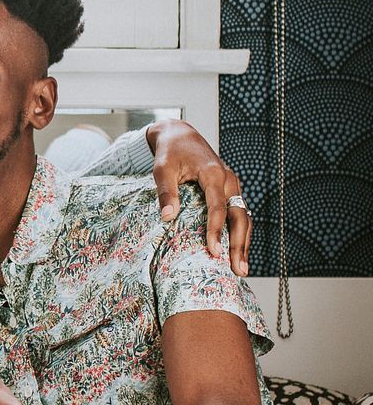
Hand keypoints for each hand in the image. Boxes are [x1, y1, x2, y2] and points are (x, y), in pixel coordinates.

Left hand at [146, 119, 251, 276]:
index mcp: (213, 173)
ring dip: (243, 242)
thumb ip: (166, 192)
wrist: (180, 135)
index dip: (216, 230)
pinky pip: (239, 212)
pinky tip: (236, 250)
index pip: (218, 207)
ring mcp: (232, 184)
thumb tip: (167, 217)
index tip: (213, 251)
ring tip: (241, 268)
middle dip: (240, 244)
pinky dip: (239, 231)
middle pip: (239, 215)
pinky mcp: (230, 188)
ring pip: (244, 216)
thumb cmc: (169, 152)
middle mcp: (228, 179)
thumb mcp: (161, 169)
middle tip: (238, 269)